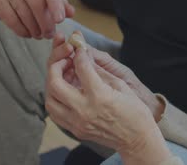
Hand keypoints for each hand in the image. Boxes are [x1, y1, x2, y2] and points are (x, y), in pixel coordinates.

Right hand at [0, 0, 74, 38]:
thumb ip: (61, 2)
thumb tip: (71, 13)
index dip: (55, 4)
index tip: (60, 20)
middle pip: (37, 3)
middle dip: (46, 23)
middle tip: (50, 34)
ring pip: (25, 13)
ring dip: (35, 29)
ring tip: (40, 35)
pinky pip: (12, 19)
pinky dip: (22, 30)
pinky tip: (28, 33)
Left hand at [49, 32, 164, 120]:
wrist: (137, 139)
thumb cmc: (134, 110)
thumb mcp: (120, 85)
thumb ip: (99, 70)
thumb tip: (84, 56)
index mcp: (100, 95)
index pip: (80, 67)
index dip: (79, 53)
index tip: (79, 48)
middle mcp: (84, 109)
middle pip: (55, 83)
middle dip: (56, 66)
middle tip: (65, 60)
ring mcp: (78, 122)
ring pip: (50, 100)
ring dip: (52, 84)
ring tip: (62, 75)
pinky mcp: (76, 130)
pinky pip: (56, 114)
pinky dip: (55, 99)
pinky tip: (63, 91)